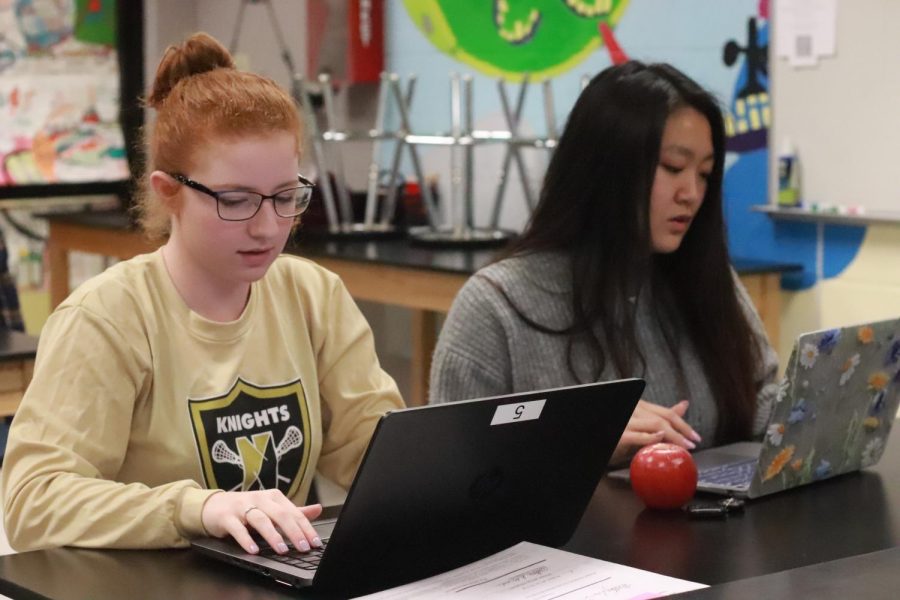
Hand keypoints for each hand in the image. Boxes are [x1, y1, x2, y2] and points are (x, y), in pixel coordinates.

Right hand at [201, 490, 322, 554]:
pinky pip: (238, 528)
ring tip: (282, 550)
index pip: (294, 513)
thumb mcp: (271, 508)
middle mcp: (259, 499)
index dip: (306, 528)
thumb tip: (318, 509)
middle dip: (294, 532)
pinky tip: (254, 550)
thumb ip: (293, 511)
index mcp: (273, 497)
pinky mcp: (227, 517)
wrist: (213, 505)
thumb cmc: (246, 508)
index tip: (315, 542)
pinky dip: (246, 540)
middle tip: (303, 547)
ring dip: (273, 536)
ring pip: (261, 520)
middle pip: (280, 515)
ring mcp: (242, 507)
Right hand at [610, 400, 700, 465]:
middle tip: (693, 443)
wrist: (598, 441)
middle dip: (682, 431)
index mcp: (640, 406)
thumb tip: (684, 405)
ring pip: (655, 424)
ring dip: (673, 436)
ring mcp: (627, 421)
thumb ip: (662, 416)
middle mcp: (634, 410)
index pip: (667, 413)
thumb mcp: (643, 424)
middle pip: (663, 418)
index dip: (683, 424)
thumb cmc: (621, 433)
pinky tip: (661, 439)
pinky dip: (652, 437)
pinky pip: (639, 435)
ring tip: (683, 447)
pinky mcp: (621, 434)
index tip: (695, 437)